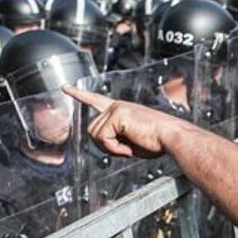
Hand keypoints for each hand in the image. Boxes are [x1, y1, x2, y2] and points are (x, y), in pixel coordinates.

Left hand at [63, 86, 180, 157]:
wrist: (171, 137)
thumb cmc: (158, 141)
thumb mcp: (132, 140)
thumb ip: (116, 138)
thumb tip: (105, 143)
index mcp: (121, 110)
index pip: (96, 100)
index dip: (79, 95)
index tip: (65, 87)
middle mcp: (117, 106)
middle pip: (92, 130)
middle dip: (106, 145)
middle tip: (126, 149)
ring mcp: (117, 109)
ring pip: (95, 135)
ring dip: (112, 147)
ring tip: (130, 147)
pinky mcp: (117, 115)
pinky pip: (104, 138)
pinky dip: (115, 148)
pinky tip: (129, 148)